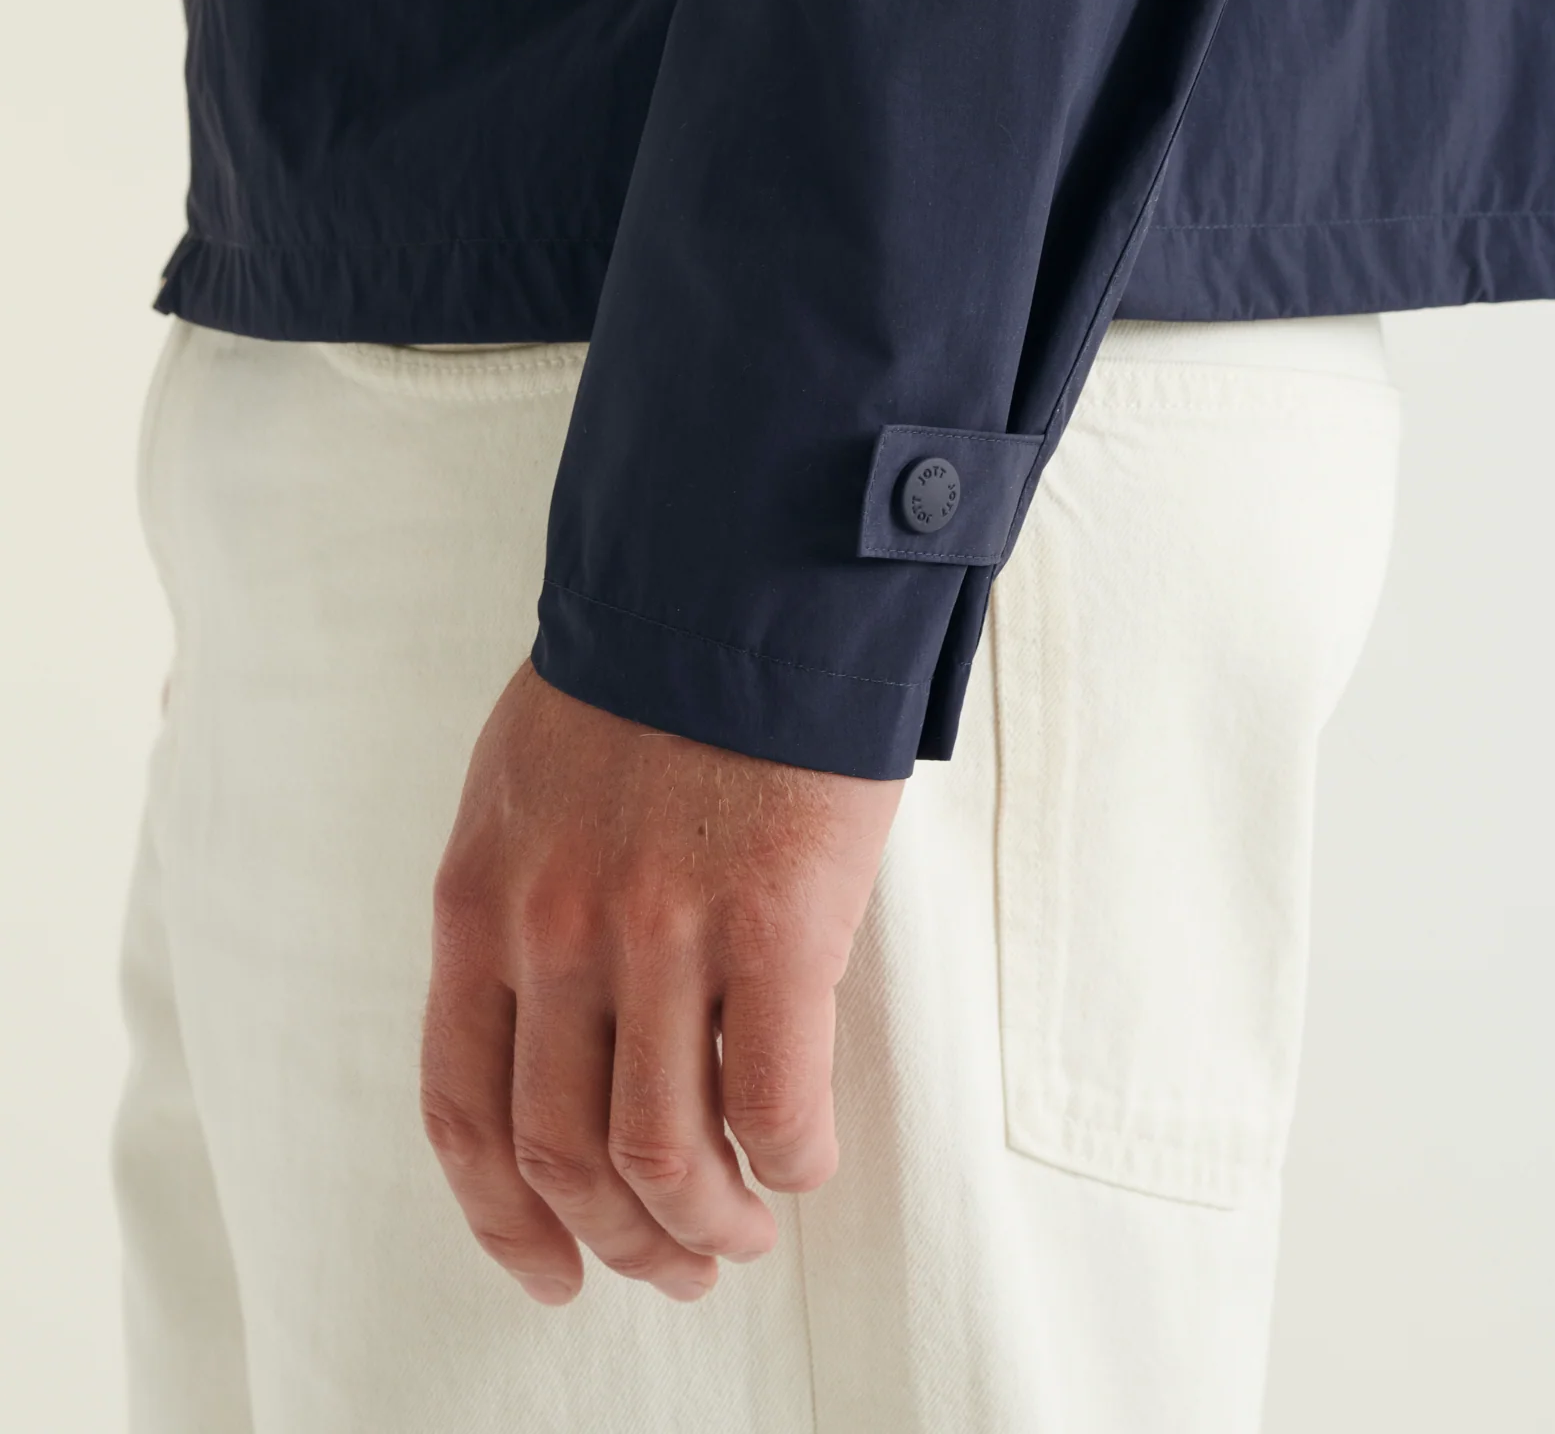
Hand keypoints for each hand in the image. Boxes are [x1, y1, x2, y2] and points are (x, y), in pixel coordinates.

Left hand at [420, 662, 901, 1303]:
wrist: (738, 578)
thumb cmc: (642, 675)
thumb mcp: (523, 785)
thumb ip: (522, 904)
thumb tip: (561, 1024)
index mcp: (480, 900)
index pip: (463, 1109)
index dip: (501, 1219)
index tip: (547, 1266)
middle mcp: (555, 933)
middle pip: (564, 1156)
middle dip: (617, 1242)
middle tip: (670, 1265)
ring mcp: (662, 935)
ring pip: (666, 1158)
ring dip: (708, 1224)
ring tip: (741, 1230)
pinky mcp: (775, 926)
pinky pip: (777, 1106)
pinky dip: (790, 1160)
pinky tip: (800, 1155)